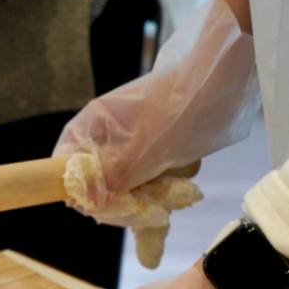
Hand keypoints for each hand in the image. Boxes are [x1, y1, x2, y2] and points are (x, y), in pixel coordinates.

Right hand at [54, 0, 258, 199]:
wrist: (223, 83)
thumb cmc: (179, 108)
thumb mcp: (144, 148)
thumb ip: (113, 176)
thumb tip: (89, 202)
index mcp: (92, 125)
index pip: (65, 163)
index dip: (78, 189)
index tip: (101, 205)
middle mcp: (106, 134)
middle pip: (96, 180)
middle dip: (121, 196)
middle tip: (144, 206)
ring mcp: (130, 142)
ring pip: (126, 183)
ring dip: (148, 193)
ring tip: (170, 190)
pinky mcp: (153, 149)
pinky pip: (149, 178)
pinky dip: (165, 184)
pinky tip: (181, 180)